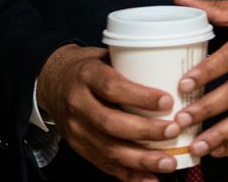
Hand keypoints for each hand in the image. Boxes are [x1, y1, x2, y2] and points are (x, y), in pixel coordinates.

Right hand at [36, 44, 184, 181]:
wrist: (52, 82)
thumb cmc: (88, 68)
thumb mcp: (103, 56)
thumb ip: (131, 65)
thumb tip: (175, 72)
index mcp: (86, 76)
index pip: (112, 87)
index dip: (140, 96)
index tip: (167, 101)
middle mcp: (78, 104)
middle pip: (111, 123)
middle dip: (145, 131)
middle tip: (173, 130)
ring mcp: (77, 130)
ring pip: (109, 149)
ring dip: (142, 159)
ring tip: (169, 162)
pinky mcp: (80, 148)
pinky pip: (105, 165)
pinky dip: (130, 176)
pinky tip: (151, 179)